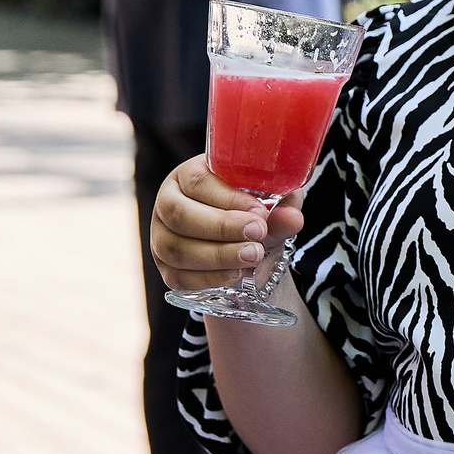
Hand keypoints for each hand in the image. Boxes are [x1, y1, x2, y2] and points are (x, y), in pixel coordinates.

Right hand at [150, 154, 305, 292]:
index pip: (199, 182)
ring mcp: (161, 236)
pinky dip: (208, 278)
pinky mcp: (166, 268)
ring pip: (176, 248)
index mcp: (188, 175)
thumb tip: (292, 218)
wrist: (246, 241)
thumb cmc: (253, 210)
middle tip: (259, 235)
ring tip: (253, 256)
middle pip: (180, 214)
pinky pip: (178, 277)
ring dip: (217, 255)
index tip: (261, 211)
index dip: (229, 198)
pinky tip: (236, 273)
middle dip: (222, 227)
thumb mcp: (271, 203)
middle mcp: (167, 202)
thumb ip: (282, 207)